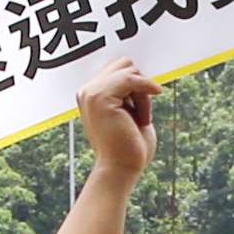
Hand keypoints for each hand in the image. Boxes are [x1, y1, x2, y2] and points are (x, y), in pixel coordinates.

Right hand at [76, 70, 157, 185]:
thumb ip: (130, 91)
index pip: (118, 68)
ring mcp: (91, 93)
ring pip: (130, 70)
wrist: (120, 170)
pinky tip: (147, 113)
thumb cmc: (128, 147)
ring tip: (140, 119)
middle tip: (140, 113)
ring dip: (143, 94)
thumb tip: (143, 72)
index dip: (135, 84)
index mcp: (90, 95)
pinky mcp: (100, 97)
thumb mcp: (130, 112)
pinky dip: (146, 92)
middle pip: (124, 64)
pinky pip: (131, 79)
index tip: (140, 107)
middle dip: (139, 85)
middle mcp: (86, 91)